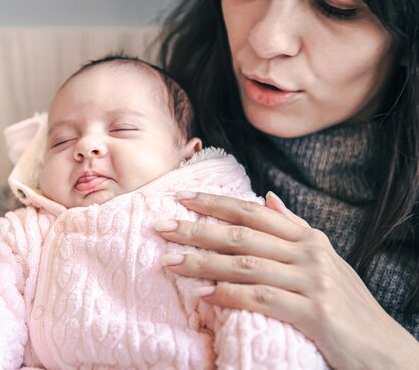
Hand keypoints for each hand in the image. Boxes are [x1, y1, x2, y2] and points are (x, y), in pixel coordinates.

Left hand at [155, 191, 418, 369]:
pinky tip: (204, 296)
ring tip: (170, 262)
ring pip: (245, 264)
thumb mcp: (323, 260)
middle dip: (197, 229)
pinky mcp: (315, 312)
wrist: (383, 348)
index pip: (252, 212)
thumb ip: (293, 228)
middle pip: (242, 235)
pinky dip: (229, 295)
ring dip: (203, 263)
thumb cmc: (345, 305)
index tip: (182, 198)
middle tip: (161, 227)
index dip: (215, 203)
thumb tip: (267, 198)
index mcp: (307, 238)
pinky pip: (262, 299)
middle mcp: (309, 253)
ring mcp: (313, 281)